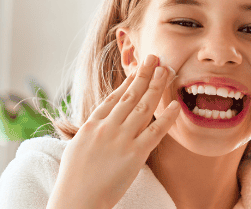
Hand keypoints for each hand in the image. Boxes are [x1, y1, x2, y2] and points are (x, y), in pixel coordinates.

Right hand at [47, 55, 179, 208]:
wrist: (76, 201)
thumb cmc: (74, 179)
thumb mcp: (77, 147)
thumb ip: (91, 131)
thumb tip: (99, 121)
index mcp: (92, 125)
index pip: (114, 97)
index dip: (129, 81)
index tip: (139, 68)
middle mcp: (107, 128)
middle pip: (131, 95)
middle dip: (145, 74)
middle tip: (156, 57)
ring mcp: (121, 140)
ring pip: (144, 107)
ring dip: (157, 86)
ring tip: (167, 71)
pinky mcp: (135, 154)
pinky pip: (155, 132)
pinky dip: (167, 118)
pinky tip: (176, 105)